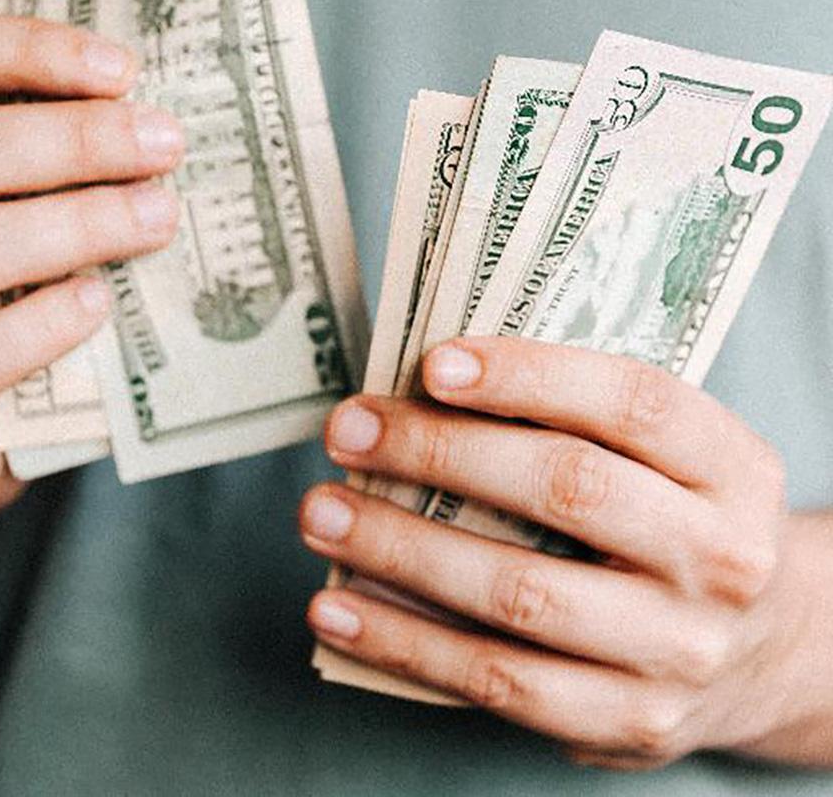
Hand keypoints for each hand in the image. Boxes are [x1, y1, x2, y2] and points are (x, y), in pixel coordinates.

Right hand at [0, 12, 182, 523]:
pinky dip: (40, 325)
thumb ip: (49, 164)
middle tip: (165, 146)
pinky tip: (96, 304)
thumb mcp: (10, 213)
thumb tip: (154, 117)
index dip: (22, 48)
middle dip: (73, 140)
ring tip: (157, 218)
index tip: (122, 69)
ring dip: (77, 223)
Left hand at [300, 336, 802, 770]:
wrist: (764, 650)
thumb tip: (423, 389)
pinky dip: (405, 642)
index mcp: (732, 467)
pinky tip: (338, 606)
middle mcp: (721, 558)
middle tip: (349, 430)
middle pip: (567, 489)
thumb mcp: (669, 459)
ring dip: (400, 549)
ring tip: (321, 512)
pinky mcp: (628, 721)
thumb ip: (578, 420)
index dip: (528, 375)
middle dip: (439, 453)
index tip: (432, 365)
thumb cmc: (675, 520)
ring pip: (519, 593)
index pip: (632, 402)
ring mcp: (677, 650)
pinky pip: (498, 682)